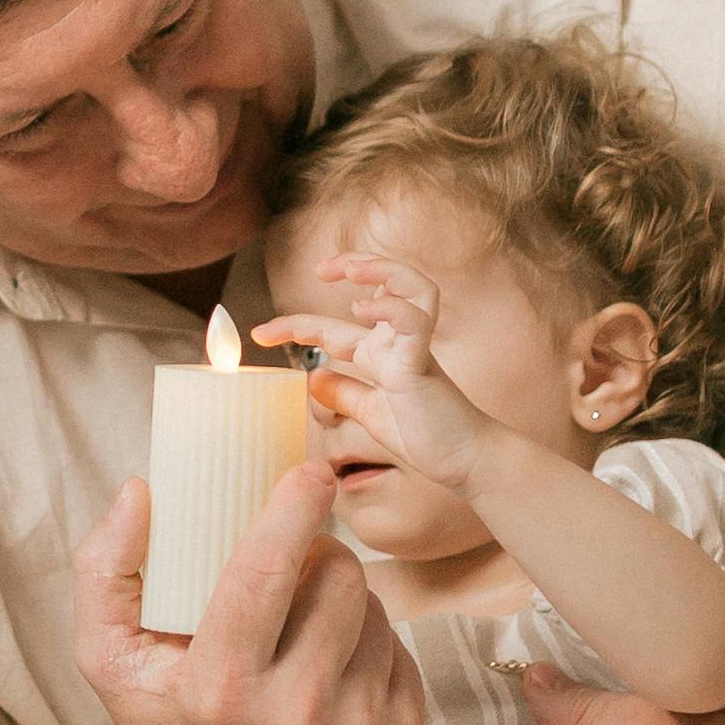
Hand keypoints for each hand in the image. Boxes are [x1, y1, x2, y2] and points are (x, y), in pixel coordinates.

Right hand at [71, 456, 425, 724]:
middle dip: (317, 554)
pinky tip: (330, 669)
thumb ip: (104, 569)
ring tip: (303, 627)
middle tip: (291, 566)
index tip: (308, 471)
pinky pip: (399, 650)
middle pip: (337, 577)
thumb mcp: (108, 660)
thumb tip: (142, 489)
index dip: (291, 510)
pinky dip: (367, 644)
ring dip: (343, 598)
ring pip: (375, 608)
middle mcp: (295, 718)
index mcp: (219, 691)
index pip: (266, 575)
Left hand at [269, 266, 492, 492]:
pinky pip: (414, 322)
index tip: (260, 333)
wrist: (465, 460)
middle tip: (320, 268)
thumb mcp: (369, 412)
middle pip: (383, 282)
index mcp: (382, 353)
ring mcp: (413, 348)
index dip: (294, 325)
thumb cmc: (426, 434)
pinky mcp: (423, 364)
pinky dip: (391, 308)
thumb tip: (313, 379)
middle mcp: (398, 342)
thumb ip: (345, 393)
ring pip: (411, 286)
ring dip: (381, 270)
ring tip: (351, 270)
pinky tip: (366, 310)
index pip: (333, 326)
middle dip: (350, 264)